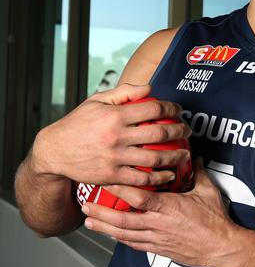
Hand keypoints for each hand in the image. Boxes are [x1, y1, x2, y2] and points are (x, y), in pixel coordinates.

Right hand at [30, 84, 191, 186]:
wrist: (53, 151)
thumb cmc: (77, 124)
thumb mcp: (97, 101)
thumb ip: (124, 92)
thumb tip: (150, 88)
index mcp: (115, 115)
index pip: (153, 109)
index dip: (171, 108)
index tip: (178, 110)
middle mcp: (116, 136)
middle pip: (160, 133)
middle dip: (180, 131)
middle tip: (187, 131)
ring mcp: (115, 158)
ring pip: (155, 158)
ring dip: (176, 156)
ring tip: (185, 154)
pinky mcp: (112, 176)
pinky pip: (142, 178)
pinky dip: (159, 177)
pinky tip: (169, 174)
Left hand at [81, 158, 238, 266]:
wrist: (221, 246)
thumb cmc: (215, 220)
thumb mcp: (207, 191)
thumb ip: (197, 172)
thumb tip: (193, 157)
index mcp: (169, 207)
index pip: (138, 198)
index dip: (119, 190)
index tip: (105, 181)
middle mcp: (158, 224)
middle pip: (123, 219)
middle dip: (101, 213)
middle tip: (86, 205)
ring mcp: (157, 238)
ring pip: (124, 234)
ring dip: (105, 228)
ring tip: (90, 222)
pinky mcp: (158, 248)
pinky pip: (134, 244)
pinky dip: (120, 238)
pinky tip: (111, 234)